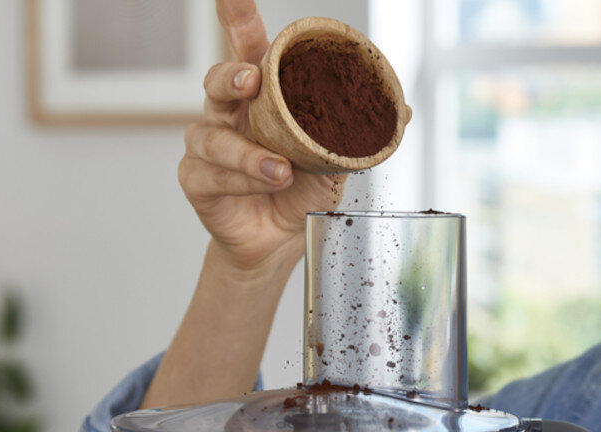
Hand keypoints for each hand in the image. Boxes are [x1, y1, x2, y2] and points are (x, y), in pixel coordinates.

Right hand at [178, 0, 345, 275]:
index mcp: (263, 96)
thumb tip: (403, 109)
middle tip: (252, 80)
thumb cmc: (302, 188)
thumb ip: (360, 131)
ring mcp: (208, 145)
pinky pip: (210, 174)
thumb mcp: (337, 157)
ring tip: (282, 170)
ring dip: (248, 152)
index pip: (247, 47)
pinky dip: (240, 179)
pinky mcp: (197, 179)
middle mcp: (229, 113)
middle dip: (232, 76)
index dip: (237, 18)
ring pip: (212, 135)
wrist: (280, 240)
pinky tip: (266, 183)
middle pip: (218, 80)